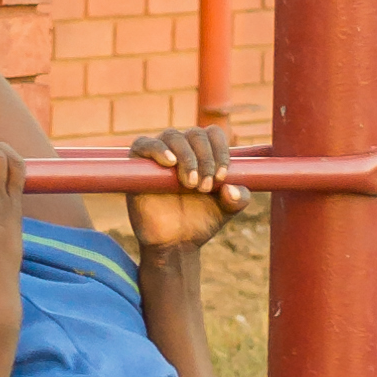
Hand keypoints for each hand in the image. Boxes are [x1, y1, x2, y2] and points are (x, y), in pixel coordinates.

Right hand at [127, 125, 252, 254]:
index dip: (221, 151)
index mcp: (203, 153)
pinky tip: (170, 163)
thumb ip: (239, 197)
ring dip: (187, 157)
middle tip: (204, 187)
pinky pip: (144, 144)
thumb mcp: (227, 209)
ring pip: (173, 136)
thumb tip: (231, 188)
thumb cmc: (199, 221)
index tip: (222, 177)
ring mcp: (159, 154)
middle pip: (195, 134)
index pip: (213, 134)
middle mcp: (181, 149)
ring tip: (190, 183)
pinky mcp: (138, 164)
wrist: (175, 243)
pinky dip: (158, 149)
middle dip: (205, 160)